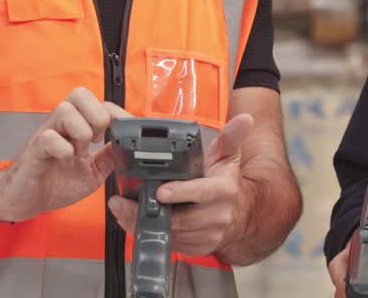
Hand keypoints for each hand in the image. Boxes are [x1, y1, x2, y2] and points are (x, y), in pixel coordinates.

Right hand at [0, 87, 131, 222]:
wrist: (25, 200)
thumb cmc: (55, 182)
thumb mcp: (93, 171)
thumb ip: (110, 157)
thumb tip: (131, 146)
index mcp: (76, 127)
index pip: (99, 102)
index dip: (116, 113)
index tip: (123, 132)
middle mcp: (61, 125)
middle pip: (80, 94)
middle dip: (97, 116)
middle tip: (98, 139)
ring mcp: (46, 135)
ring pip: (65, 110)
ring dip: (81, 132)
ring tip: (80, 152)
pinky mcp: (34, 151)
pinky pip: (48, 137)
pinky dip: (63, 149)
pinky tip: (67, 160)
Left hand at [108, 113, 253, 255]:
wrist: (238, 213)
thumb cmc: (225, 181)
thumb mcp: (226, 156)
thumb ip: (230, 137)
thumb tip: (245, 119)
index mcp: (224, 190)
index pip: (202, 192)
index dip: (181, 192)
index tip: (161, 191)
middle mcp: (218, 215)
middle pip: (182, 218)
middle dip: (151, 211)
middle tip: (124, 203)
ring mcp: (208, 234)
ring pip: (173, 233)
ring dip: (144, 223)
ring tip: (122, 210)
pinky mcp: (198, 247)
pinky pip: (171, 243)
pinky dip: (150, 234)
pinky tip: (134, 222)